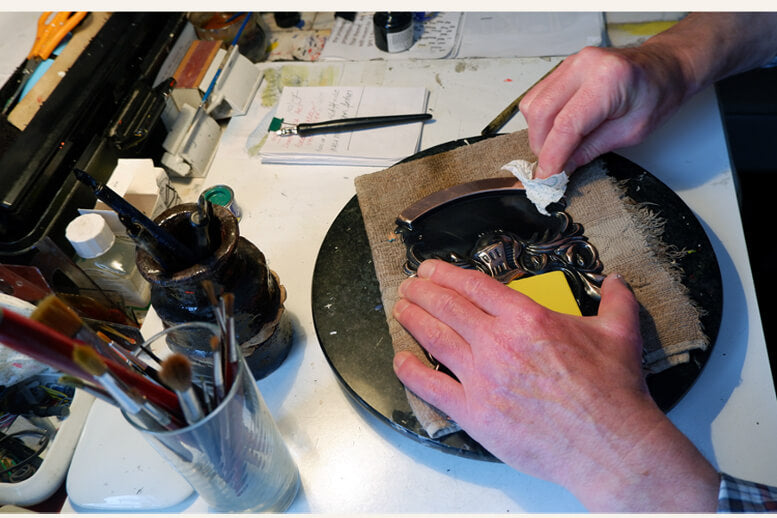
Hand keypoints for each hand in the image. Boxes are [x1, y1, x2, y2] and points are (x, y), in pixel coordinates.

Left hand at [393, 259, 718, 510]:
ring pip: (434, 338)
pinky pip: (431, 386)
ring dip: (412, 319)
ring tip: (401, 309)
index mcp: (528, 317)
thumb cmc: (612, 393)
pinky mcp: (474, 412)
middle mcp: (499, 342)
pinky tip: (401, 360)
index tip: (432, 269)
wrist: (609, 444)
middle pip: (447, 306)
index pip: (474, 285)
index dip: (446, 273)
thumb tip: (617, 282)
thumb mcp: (619, 333)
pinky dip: (410, 371)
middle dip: (423, 291)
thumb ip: (615, 301)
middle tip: (410, 286)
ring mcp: (482, 377)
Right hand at [519, 13, 776, 179]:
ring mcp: (571, 63)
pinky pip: (539, 96)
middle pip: (541, 113)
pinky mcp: (565, 66)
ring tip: (556, 149)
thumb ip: (591, 149)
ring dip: (538, 133)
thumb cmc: (658, 95)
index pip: (566, 125)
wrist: (666, 64)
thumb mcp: (632, 132)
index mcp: (608, 80)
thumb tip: (561, 167)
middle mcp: (584, 65)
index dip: (551, 155)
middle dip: (541, 146)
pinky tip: (557, 131)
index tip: (545, 178)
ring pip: (534, 104)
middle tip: (551, 167)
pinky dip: (542, 119)